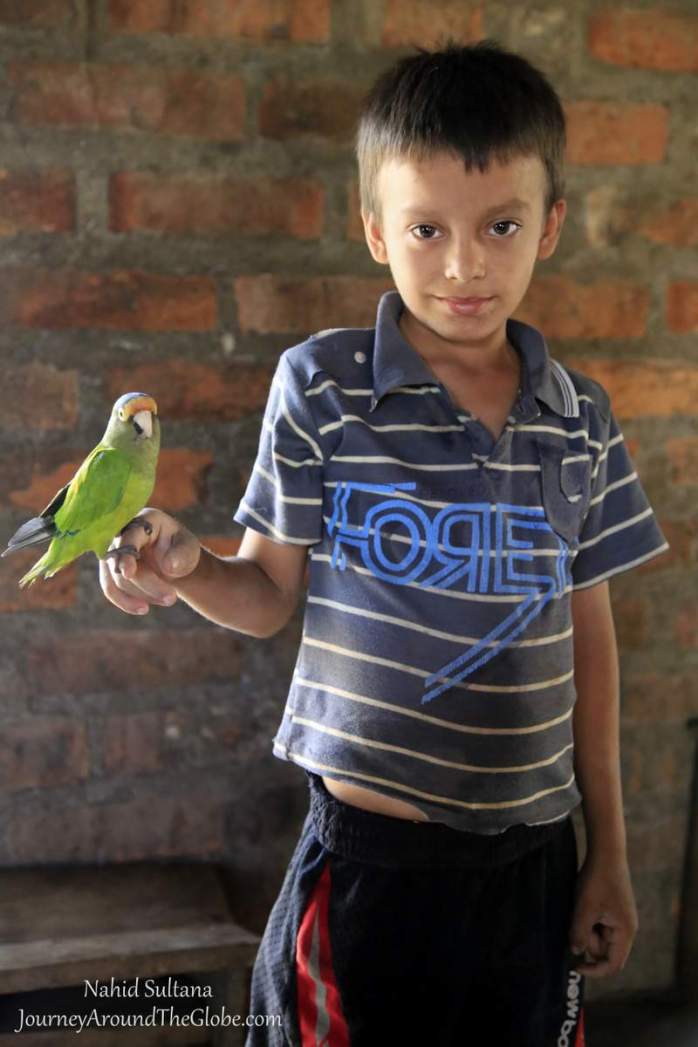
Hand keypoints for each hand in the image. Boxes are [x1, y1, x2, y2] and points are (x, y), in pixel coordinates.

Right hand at [99, 508, 200, 614]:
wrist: (174, 561)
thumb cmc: (181, 549)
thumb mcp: (189, 548)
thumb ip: (182, 554)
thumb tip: (168, 566)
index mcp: (144, 521)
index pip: (129, 536)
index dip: (126, 555)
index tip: (129, 573)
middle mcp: (123, 533)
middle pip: (121, 561)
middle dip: (145, 584)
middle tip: (172, 599)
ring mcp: (113, 551)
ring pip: (115, 578)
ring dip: (139, 594)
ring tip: (168, 600)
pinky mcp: (110, 570)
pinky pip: (111, 588)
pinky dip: (125, 602)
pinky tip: (143, 609)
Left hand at [569, 852, 637, 977]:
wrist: (606, 852)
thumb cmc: (597, 880)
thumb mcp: (585, 908)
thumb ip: (580, 933)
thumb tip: (576, 952)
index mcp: (625, 932)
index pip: (613, 965)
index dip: (594, 970)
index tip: (575, 966)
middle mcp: (626, 929)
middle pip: (604, 950)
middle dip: (587, 941)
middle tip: (578, 919)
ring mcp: (619, 919)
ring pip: (598, 936)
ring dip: (586, 928)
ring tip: (581, 906)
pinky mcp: (612, 910)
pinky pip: (598, 923)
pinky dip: (588, 919)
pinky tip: (584, 902)